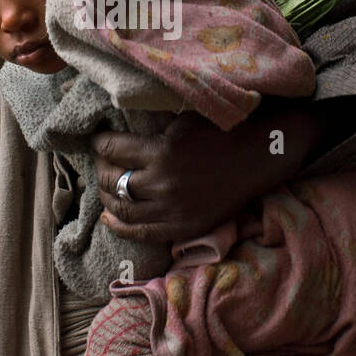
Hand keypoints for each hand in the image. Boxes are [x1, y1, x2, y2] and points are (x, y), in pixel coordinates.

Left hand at [90, 107, 319, 243]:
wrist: (257, 159)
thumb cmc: (219, 132)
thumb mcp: (181, 122)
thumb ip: (150, 130)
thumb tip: (117, 130)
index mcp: (162, 152)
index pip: (112, 149)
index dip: (100, 142)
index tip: (98, 139)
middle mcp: (163, 185)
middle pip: (113, 180)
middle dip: (101, 168)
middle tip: (102, 160)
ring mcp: (172, 211)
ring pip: (121, 209)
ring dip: (106, 195)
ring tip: (105, 185)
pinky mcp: (182, 228)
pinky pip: (140, 233)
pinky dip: (119, 225)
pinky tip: (109, 216)